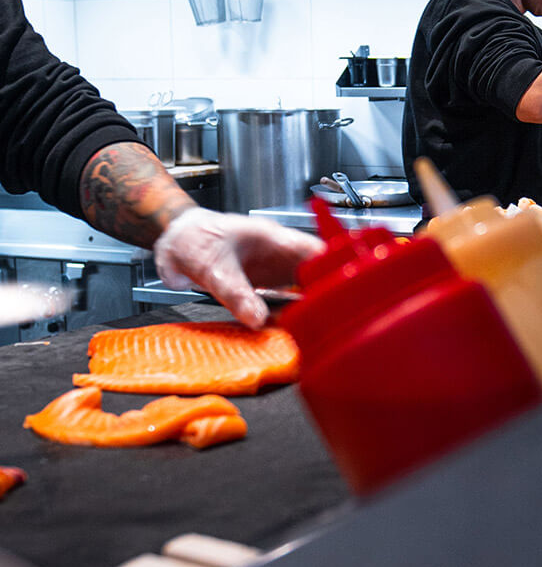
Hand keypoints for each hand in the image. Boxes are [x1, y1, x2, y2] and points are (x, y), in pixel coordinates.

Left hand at [154, 208, 324, 328]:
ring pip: (297, 290)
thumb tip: (257, 318)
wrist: (174, 243)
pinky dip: (283, 315)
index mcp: (273, 239)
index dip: (333, 267)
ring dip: (303, 308)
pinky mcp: (258, 286)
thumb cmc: (194, 238)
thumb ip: (235, 292)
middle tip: (328, 318)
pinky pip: (278, 302)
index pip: (314, 250)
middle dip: (322, 294)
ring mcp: (268, 271)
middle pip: (312, 273)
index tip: (342, 290)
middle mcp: (276, 255)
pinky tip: (284, 328)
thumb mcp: (213, 266)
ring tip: (309, 327)